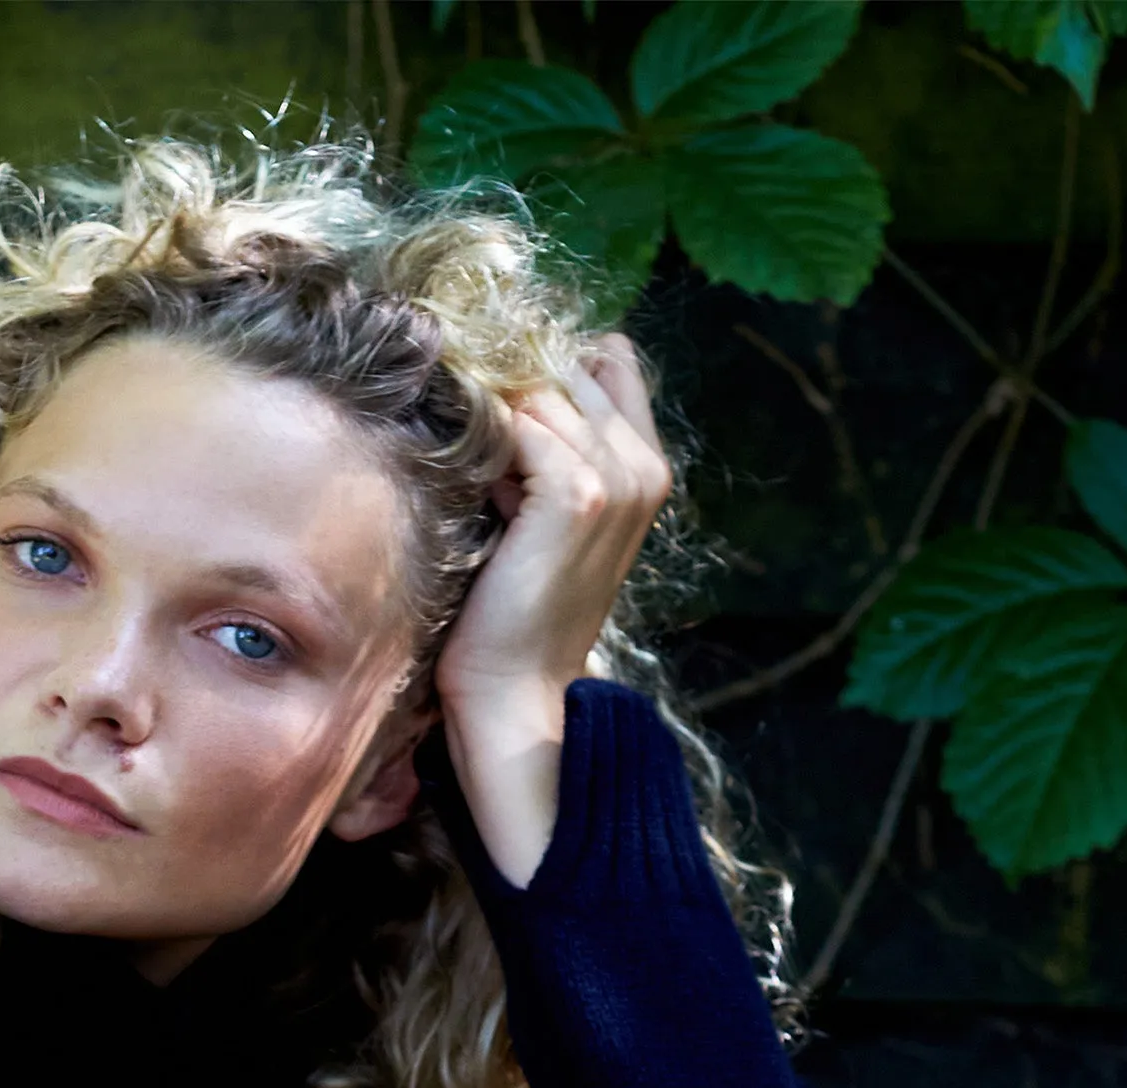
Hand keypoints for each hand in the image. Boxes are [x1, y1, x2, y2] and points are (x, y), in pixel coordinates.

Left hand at [433, 345, 671, 886]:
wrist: (515, 691)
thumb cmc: (515, 609)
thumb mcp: (540, 513)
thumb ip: (545, 446)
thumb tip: (495, 381)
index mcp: (646, 464)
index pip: (607, 357)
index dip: (547, 368)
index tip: (500, 408)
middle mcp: (644, 463)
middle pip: (568, 365)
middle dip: (514, 392)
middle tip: (483, 458)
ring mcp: (619, 475)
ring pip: (542, 391)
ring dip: (496, 423)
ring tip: (482, 489)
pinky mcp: (580, 493)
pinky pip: (522, 425)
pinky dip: (489, 449)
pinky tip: (480, 499)